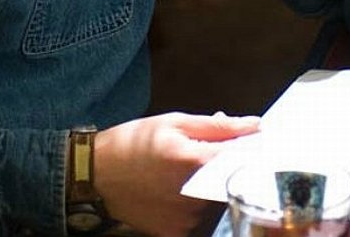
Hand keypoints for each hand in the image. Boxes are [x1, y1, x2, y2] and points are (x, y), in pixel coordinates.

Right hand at [95, 110, 259, 236]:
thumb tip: (253, 126)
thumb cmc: (132, 143)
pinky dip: (194, 205)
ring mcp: (186, 218)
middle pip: (232, 180)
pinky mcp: (175, 232)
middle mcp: (194, 194)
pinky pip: (199, 218)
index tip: (256, 144)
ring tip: (181, 173)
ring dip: (210, 186)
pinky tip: (173, 192)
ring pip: (216, 200)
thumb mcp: (172, 123)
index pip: (244, 158)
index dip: (254, 150)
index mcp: (194, 161)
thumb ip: (216, 127)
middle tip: (203, 156)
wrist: (93, 176)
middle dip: (227, 167)